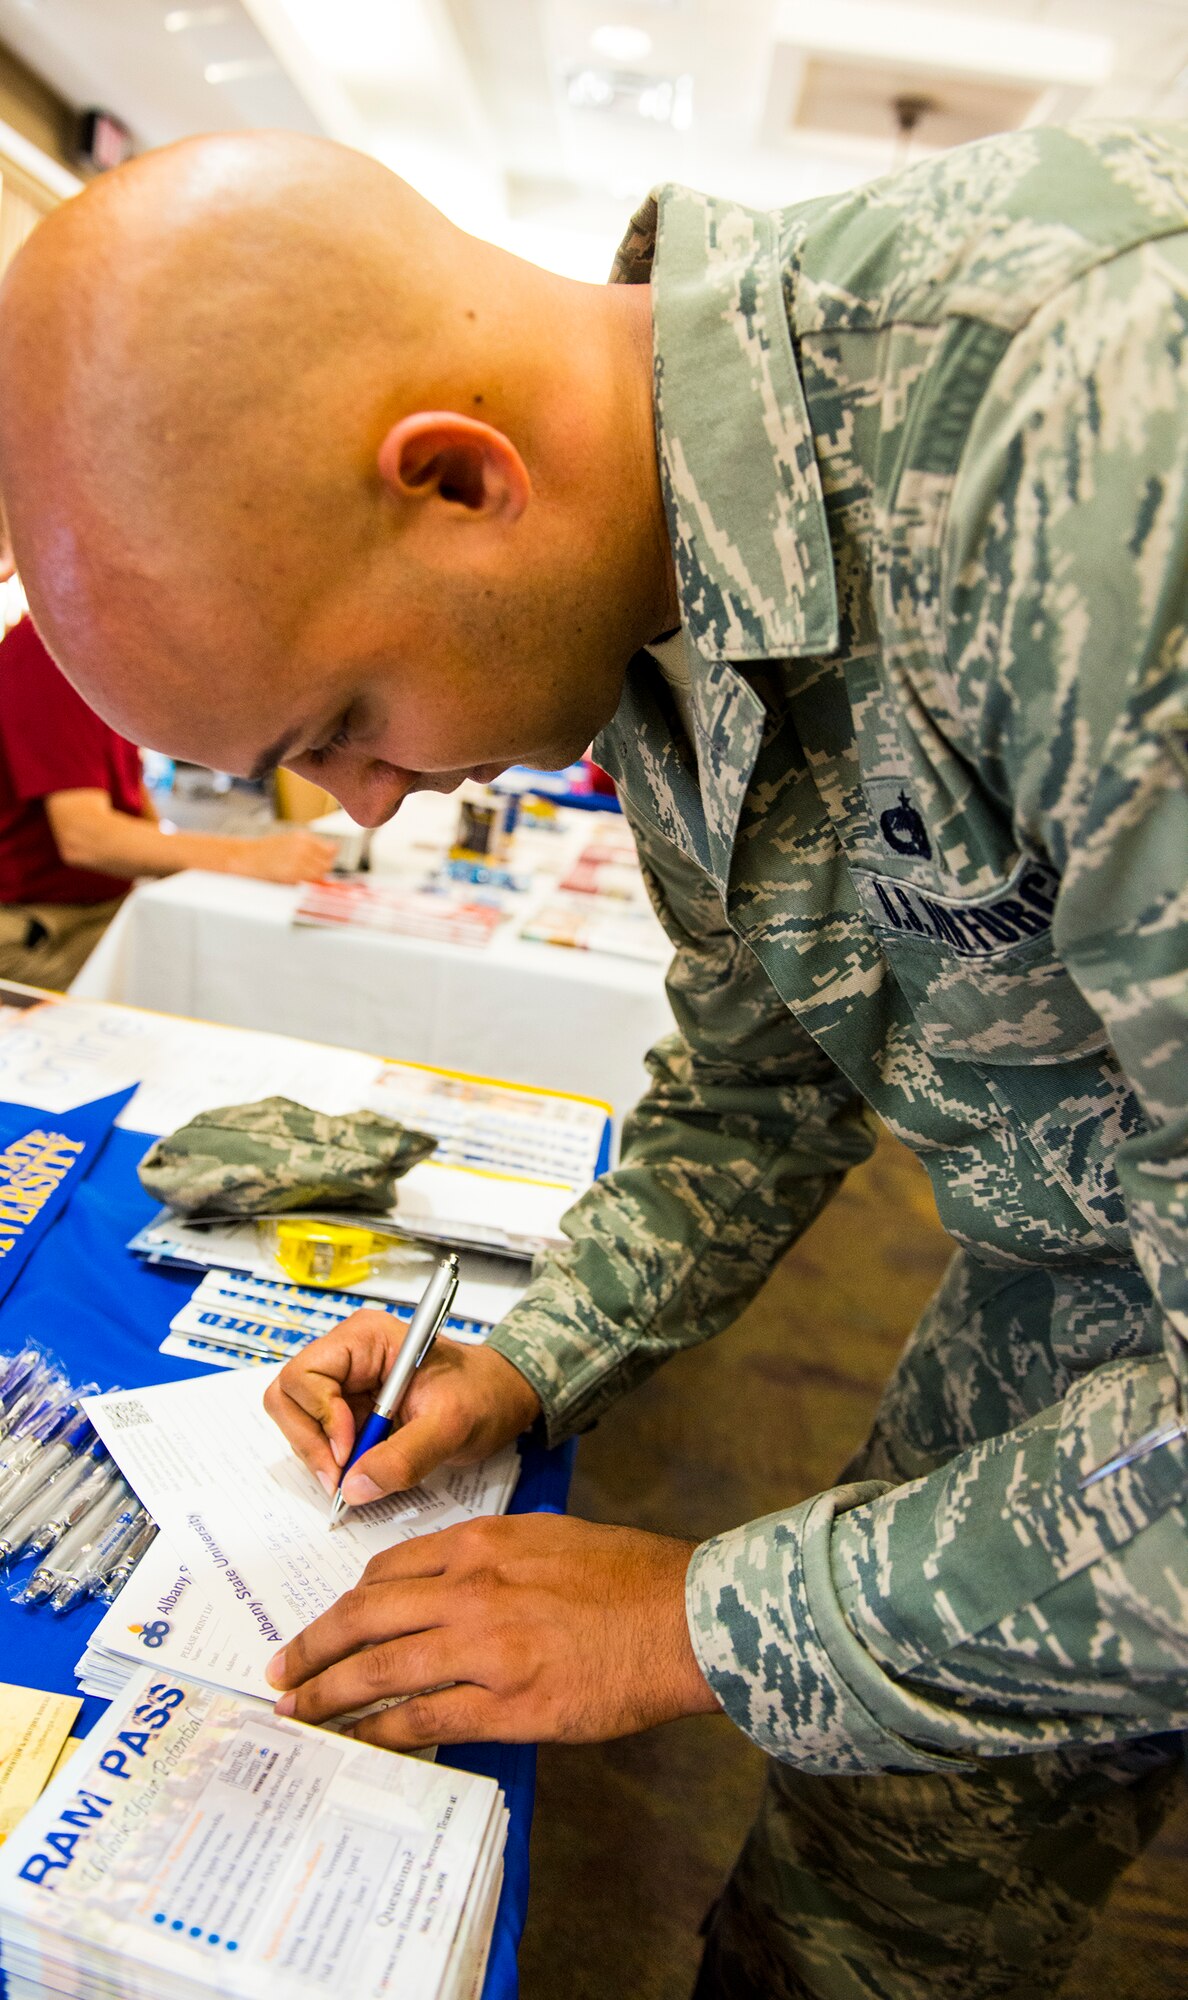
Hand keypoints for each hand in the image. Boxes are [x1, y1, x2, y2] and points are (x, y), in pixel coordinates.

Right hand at [234, 828, 337, 883]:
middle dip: (322, 870)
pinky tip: (293, 880)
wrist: (246, 857)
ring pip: (320, 874)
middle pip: (328, 863)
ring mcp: (299, 860)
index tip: (324, 864)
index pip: (332, 849)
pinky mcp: (293, 874)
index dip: (329, 859)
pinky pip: (309, 881)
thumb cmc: (265, 851)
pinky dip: (305, 883)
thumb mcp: (290, 841)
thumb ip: (310, 847)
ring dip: (314, 878)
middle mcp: (304, 846)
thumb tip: (332, 855)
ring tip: (299, 877)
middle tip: (309, 874)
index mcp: (303, 837)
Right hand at [262, 1311, 541, 1503]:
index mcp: (366, 1339)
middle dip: (309, 1441)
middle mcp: (346, 1356)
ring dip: (318, 1454)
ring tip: (355, 1477)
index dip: (319, 1416)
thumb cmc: (482, 1395)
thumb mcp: (452, 1426)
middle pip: (288, 1397)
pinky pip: (318, 1437)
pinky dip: (331, 1461)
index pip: (305, 1374)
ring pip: (296, 1420)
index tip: (348, 1451)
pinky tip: (361, 1472)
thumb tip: (353, 1488)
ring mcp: (344, 1384)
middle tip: (340, 1477)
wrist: (500, 1400)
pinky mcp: (349, 1410)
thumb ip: (405, 1456)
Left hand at [265, 1512, 720, 1747]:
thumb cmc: (628, 1577)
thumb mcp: (548, 1538)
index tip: (324, 1626)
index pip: (386, 1573)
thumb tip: (447, 1591)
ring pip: (380, 1670)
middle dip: (313, 1648)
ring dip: (328, 1693)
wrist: (684, 1617)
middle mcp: (471, 1589)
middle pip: (365, 1618)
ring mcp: (486, 1648)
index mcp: (480, 1544)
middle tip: (281, 1671)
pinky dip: (382, 1732)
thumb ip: (491, 1560)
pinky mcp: (508, 1704)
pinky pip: (423, 1719)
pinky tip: (358, 1742)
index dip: (344, 1605)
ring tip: (298, 1712)